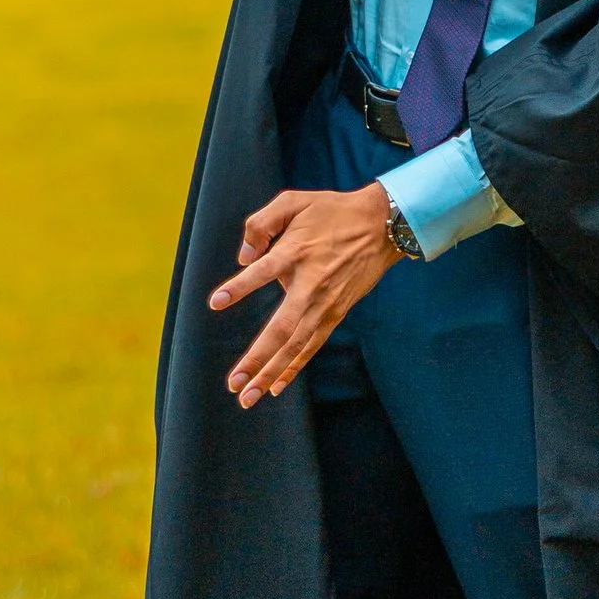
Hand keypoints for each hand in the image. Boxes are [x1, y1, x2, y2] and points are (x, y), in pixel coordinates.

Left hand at [208, 184, 397, 406]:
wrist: (381, 226)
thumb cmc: (331, 211)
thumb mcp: (293, 201)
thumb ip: (261, 223)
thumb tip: (243, 258)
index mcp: (296, 252)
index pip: (262, 272)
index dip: (240, 286)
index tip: (216, 301)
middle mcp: (310, 284)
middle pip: (281, 329)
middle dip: (257, 359)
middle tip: (234, 384)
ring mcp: (325, 304)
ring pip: (296, 347)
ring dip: (271, 373)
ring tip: (248, 397)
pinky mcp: (335, 313)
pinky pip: (311, 346)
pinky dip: (293, 367)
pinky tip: (276, 386)